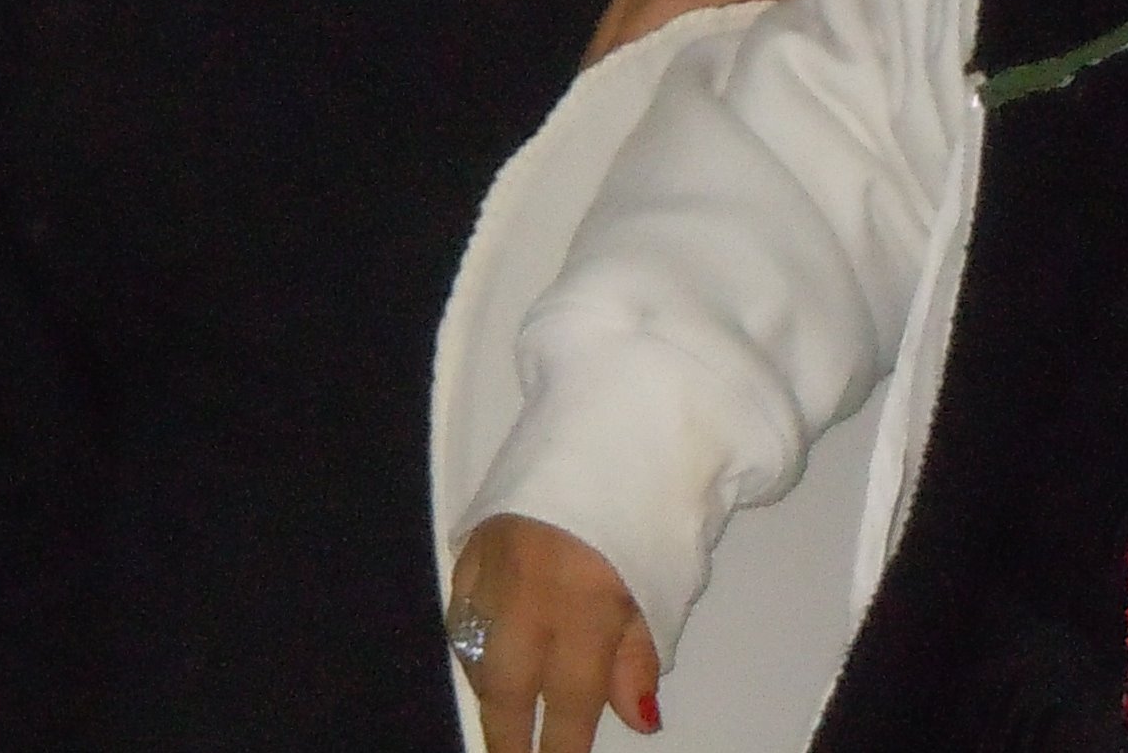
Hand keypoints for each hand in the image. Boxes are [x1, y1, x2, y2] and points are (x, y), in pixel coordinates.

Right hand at [450, 515, 660, 749]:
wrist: (621, 409)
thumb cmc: (658, 496)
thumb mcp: (668, 580)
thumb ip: (640, 652)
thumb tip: (635, 718)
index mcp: (584, 603)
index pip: (567, 702)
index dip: (559, 749)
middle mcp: (529, 589)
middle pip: (504, 684)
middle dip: (506, 734)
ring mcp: (494, 557)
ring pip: (474, 645)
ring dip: (488, 684)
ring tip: (503, 710)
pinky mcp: (474, 528)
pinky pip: (459, 600)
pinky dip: (470, 632)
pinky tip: (484, 647)